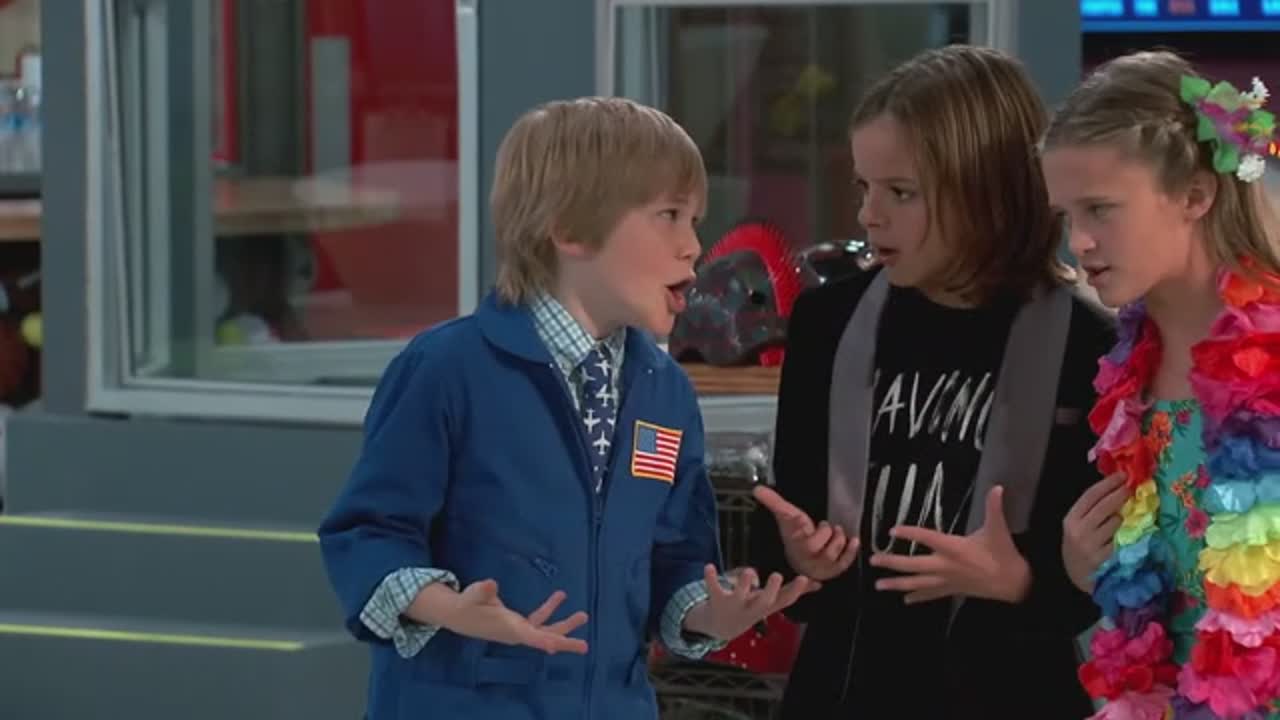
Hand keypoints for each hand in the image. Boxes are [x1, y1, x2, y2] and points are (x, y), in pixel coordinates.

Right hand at [442, 579, 588, 653]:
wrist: (460, 615)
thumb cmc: (466, 605)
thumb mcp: (472, 595)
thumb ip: (482, 590)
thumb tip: (491, 584)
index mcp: (508, 628)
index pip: (528, 636)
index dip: (542, 641)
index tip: (556, 647)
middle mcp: (517, 633)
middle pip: (544, 639)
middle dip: (564, 641)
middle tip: (585, 646)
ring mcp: (519, 630)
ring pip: (546, 630)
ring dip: (565, 624)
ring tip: (583, 615)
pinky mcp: (519, 624)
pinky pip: (539, 619)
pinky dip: (550, 608)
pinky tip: (560, 596)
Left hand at [683, 565, 819, 640]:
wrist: (720, 627)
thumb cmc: (752, 608)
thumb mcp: (773, 603)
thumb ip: (794, 592)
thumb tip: (819, 584)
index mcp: (766, 606)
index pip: (784, 600)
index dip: (795, 591)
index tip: (804, 578)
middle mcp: (752, 607)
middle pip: (763, 601)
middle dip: (770, 590)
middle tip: (777, 576)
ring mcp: (734, 604)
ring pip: (740, 594)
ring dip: (744, 583)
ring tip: (749, 571)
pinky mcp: (717, 599)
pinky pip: (713, 588)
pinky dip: (711, 578)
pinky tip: (709, 567)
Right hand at [752, 485, 859, 580]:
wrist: (799, 557)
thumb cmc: (794, 534)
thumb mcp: (786, 515)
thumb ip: (773, 501)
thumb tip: (757, 488)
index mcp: (794, 543)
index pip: (799, 537)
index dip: (801, 527)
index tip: (802, 520)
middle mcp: (805, 557)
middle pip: (815, 547)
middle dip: (824, 533)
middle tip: (824, 525)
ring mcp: (819, 566)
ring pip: (831, 555)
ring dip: (838, 540)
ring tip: (837, 531)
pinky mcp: (833, 570)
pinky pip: (844, 563)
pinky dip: (851, 552)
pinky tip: (854, 540)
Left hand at [870, 486, 1030, 604]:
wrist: (1014, 583)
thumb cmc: (1003, 554)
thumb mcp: (998, 529)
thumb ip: (995, 508)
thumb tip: (998, 487)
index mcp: (955, 548)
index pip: (927, 538)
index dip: (909, 534)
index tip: (891, 531)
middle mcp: (946, 566)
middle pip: (914, 565)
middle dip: (892, 563)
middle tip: (873, 560)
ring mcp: (947, 580)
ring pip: (918, 584)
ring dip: (897, 584)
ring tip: (878, 585)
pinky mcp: (952, 590)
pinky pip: (930, 595)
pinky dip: (917, 597)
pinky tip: (904, 600)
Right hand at [1063, 473, 1126, 592]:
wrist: (1077, 577)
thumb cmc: (1080, 547)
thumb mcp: (1077, 527)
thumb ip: (1091, 511)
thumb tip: (1115, 488)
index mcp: (1071, 519)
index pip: (1090, 495)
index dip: (1108, 483)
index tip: (1122, 475)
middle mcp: (1079, 530)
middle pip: (1104, 506)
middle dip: (1120, 494)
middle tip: (1132, 487)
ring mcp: (1091, 545)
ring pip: (1115, 522)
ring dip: (1123, 518)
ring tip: (1125, 518)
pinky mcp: (1104, 558)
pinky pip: (1121, 540)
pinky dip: (1127, 535)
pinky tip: (1128, 534)